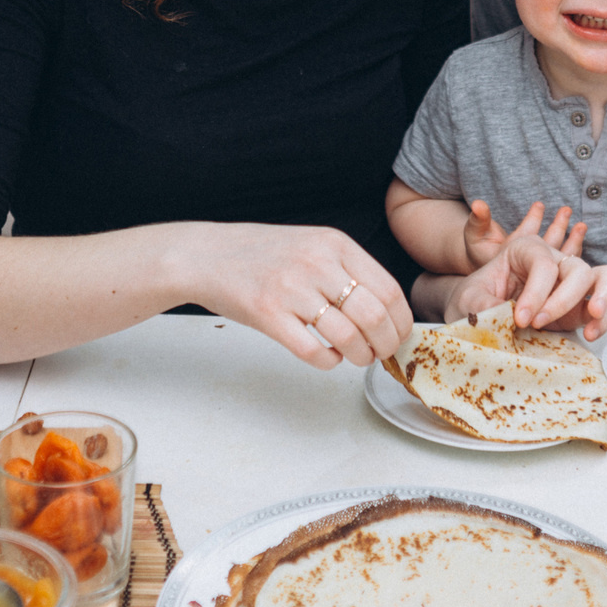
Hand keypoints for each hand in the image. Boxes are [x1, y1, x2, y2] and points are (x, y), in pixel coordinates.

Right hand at [184, 224, 411, 370]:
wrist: (206, 255)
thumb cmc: (262, 254)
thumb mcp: (312, 244)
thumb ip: (346, 268)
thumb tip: (386, 310)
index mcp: (335, 244)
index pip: (388, 289)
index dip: (401, 321)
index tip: (398, 336)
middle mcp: (317, 263)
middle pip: (374, 316)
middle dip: (385, 344)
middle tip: (381, 354)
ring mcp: (291, 289)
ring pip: (347, 337)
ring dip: (360, 357)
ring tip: (356, 358)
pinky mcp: (267, 314)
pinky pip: (312, 351)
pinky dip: (329, 362)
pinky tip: (328, 357)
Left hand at [443, 204, 606, 340]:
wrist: (474, 317)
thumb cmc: (472, 300)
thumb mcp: (469, 298)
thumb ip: (483, 305)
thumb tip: (502, 318)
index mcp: (526, 249)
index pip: (543, 263)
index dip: (536, 292)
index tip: (520, 319)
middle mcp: (552, 261)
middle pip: (576, 267)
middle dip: (563, 297)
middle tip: (539, 322)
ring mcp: (568, 284)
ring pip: (602, 279)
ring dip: (603, 297)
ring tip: (592, 315)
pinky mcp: (576, 308)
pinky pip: (601, 310)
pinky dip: (602, 320)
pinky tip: (590, 333)